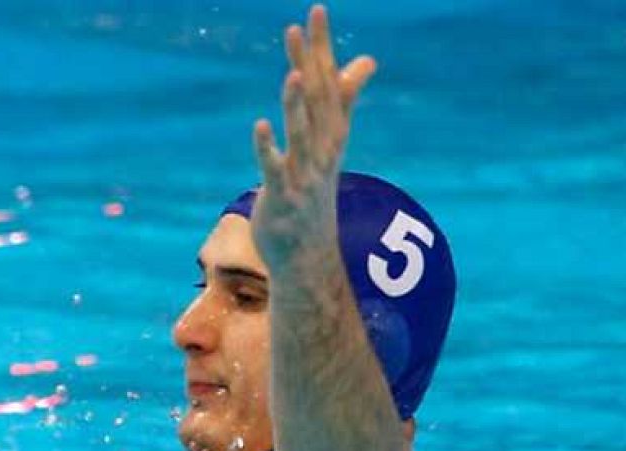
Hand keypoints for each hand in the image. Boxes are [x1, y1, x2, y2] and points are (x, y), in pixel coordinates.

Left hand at [249, 5, 375, 265]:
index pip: (328, 81)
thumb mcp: (329, 142)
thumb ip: (343, 98)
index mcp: (330, 132)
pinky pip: (276, 169)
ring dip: (298, 103)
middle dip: (313, 59)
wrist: (308, 252)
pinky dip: (269, 148)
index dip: (321, 47)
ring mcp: (304, 173)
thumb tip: (365, 60)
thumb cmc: (314, 191)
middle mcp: (322, 148)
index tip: (315, 11)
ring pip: (302, 132)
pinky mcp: (283, 196)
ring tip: (295, 71)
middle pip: (318, 97)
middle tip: (306, 20)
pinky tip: (260, 125)